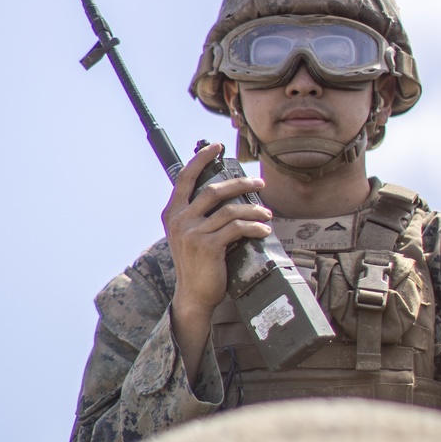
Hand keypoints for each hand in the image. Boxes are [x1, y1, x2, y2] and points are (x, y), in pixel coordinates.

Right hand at [162, 143, 270, 382]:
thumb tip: (225, 193)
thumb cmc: (196, 263)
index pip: (185, 177)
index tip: (217, 146)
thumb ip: (198, 214)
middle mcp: (180, 219)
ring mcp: (193, 232)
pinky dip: (254, 227)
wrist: (193, 295)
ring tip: (267, 214)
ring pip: (230, 209)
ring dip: (254, 209)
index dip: (202, 159)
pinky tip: (264, 230)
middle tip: (259, 183)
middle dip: (241, 183)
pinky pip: (237, 228)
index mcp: (172, 213)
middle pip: (214, 189)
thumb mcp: (188, 234)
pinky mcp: (208, 246)